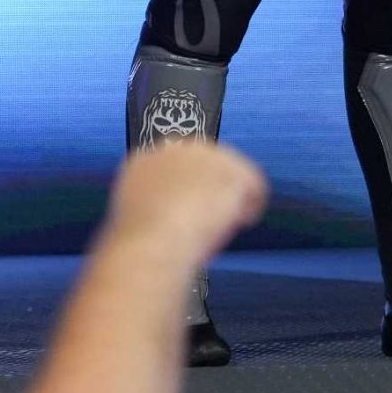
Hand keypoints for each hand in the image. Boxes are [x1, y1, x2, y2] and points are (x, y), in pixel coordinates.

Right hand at [103, 139, 268, 268]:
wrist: (155, 240)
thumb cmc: (143, 242)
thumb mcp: (138, 217)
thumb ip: (156, 206)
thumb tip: (172, 214)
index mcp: (145, 160)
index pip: (176, 167)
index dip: (190, 187)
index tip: (195, 209)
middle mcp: (175, 150)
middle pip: (206, 163)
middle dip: (214, 187)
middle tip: (218, 216)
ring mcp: (204, 156)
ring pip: (231, 171)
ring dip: (233, 195)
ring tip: (235, 221)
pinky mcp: (230, 168)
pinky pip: (253, 182)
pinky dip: (252, 203)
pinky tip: (246, 220)